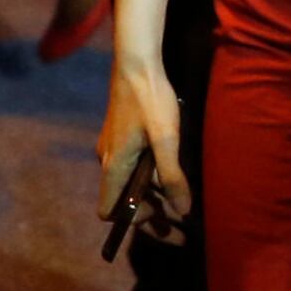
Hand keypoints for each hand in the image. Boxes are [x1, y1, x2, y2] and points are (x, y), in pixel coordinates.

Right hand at [97, 55, 190, 241]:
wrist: (136, 63)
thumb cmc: (150, 100)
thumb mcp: (166, 140)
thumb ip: (171, 176)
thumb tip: (182, 211)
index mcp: (114, 166)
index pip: (111, 211)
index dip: (135, 221)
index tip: (164, 219)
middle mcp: (108, 160)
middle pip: (124, 200)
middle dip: (151, 216)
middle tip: (181, 228)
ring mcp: (113, 148)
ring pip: (129, 183)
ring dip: (152, 195)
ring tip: (181, 198)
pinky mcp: (120, 137)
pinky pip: (132, 167)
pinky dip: (149, 177)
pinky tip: (170, 169)